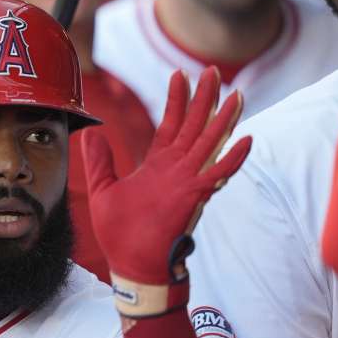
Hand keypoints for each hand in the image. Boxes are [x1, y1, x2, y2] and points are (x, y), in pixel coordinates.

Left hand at [83, 68, 250, 304]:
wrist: (132, 267)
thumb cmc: (120, 235)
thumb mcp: (102, 190)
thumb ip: (99, 162)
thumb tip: (91, 133)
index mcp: (157, 166)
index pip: (170, 125)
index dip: (176, 100)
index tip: (180, 74)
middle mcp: (175, 169)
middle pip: (194, 125)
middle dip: (204, 98)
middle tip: (215, 70)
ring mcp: (186, 182)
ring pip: (209, 143)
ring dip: (223, 119)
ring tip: (237, 94)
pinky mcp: (192, 197)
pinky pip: (216, 175)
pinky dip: (231, 159)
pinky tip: (246, 140)